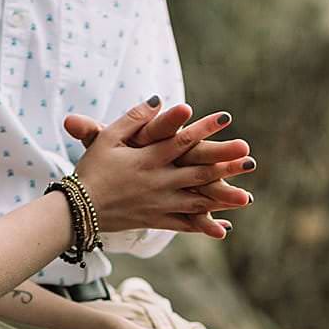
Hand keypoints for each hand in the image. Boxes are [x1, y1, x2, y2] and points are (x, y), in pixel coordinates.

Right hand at [65, 99, 254, 237]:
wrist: (78, 210)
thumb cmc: (91, 170)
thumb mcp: (107, 139)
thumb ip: (134, 119)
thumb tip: (159, 100)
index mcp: (148, 159)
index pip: (182, 140)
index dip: (205, 129)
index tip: (226, 118)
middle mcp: (159, 182)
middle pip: (198, 172)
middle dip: (226, 165)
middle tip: (249, 157)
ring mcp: (160, 204)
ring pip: (198, 201)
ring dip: (222, 198)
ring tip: (245, 197)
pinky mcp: (157, 220)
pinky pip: (184, 225)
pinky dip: (203, 226)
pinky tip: (222, 227)